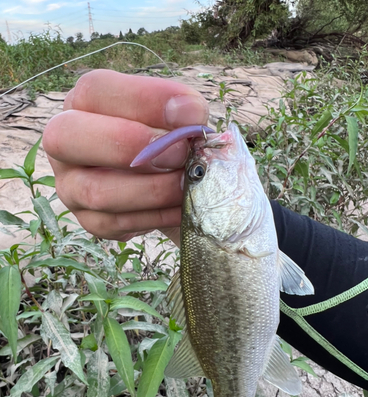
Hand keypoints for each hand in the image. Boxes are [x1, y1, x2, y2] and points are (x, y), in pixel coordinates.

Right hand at [43, 69, 208, 245]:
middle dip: (130, 146)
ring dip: (152, 190)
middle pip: (67, 137)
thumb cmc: (166, 138)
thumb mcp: (174, 117)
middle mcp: (63, 142)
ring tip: (189, 183)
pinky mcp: (88, 220)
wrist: (168, 178)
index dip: (145, 101)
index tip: (193, 115)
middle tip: (181, 153)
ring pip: (95, 191)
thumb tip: (190, 115)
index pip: (96, 90)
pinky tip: (182, 208)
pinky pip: (115, 224)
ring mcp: (70, 185)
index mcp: (83, 103)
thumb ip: (181, 112)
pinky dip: (155, 217)